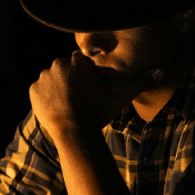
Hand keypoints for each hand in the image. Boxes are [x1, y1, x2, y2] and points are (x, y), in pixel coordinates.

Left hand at [29, 51, 157, 141]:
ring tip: (69, 105)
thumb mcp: (121, 96)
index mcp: (77, 61)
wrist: (74, 133)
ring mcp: (43, 77)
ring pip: (52, 79)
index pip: (81, 63)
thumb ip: (140, 82)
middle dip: (71, 81)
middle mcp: (57, 64)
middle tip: (80, 99)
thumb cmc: (99, 112)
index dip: (86, 76)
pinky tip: (58, 108)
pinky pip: (40, 90)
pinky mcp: (32, 90)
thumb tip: (161, 71)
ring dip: (58, 88)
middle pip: (65, 70)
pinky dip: (46, 97)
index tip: (90, 89)